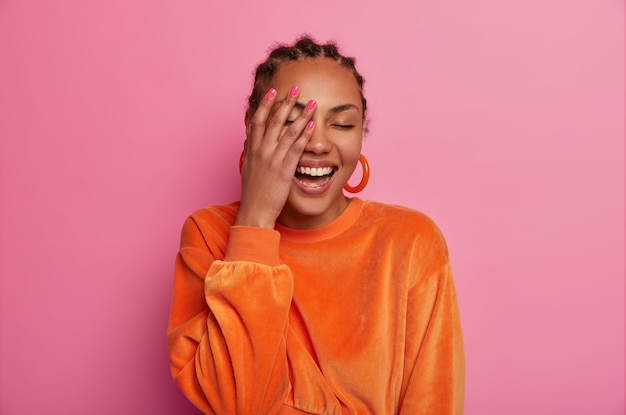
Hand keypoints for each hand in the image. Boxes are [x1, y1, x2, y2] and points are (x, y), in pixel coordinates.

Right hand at [236, 86, 316, 228]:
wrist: (254, 211)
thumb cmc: (254, 193)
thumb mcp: (249, 168)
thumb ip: (252, 152)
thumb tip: (252, 140)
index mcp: (251, 149)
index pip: (258, 120)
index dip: (265, 104)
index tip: (272, 91)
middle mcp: (261, 151)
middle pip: (274, 120)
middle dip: (285, 102)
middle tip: (296, 88)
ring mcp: (272, 159)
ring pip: (288, 131)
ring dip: (301, 115)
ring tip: (311, 103)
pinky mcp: (283, 170)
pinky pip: (296, 148)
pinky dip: (304, 135)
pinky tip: (313, 126)